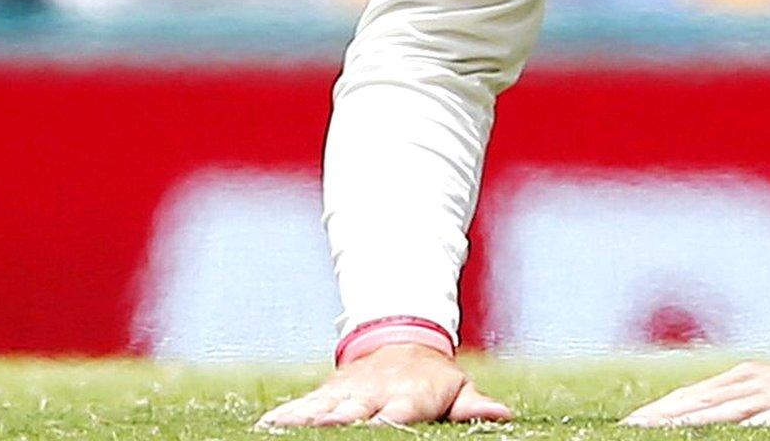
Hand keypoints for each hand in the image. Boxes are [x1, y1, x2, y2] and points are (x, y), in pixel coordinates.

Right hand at [254, 343, 512, 428]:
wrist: (402, 339)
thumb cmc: (434, 378)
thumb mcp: (457, 387)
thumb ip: (473, 405)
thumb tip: (504, 414)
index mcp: (409, 396)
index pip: (399, 412)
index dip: (387, 421)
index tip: (379, 427)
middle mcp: (374, 393)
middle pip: (354, 412)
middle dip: (339, 422)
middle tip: (326, 430)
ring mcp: (347, 393)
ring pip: (322, 409)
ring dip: (305, 420)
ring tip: (282, 431)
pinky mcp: (326, 393)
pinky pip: (302, 406)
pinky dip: (285, 416)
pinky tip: (266, 427)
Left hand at [621, 361, 769, 426]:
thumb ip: (739, 409)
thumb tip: (695, 422)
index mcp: (747, 379)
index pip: (693, 397)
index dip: (661, 411)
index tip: (628, 425)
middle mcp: (760, 381)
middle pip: (704, 401)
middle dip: (665, 416)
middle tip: (632, 428)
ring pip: (734, 408)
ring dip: (699, 419)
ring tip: (668, 430)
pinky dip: (762, 420)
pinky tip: (744, 429)